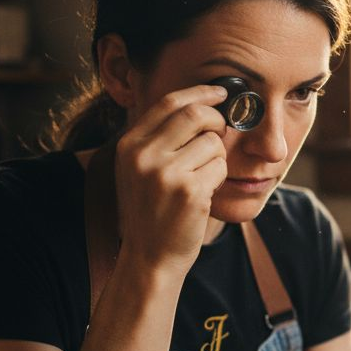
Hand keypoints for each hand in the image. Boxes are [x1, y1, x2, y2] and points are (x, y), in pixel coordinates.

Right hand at [113, 84, 228, 276]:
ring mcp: (165, 173)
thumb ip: (160, 138)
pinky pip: (220, 166)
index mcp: (130, 144)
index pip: (169, 102)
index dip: (201, 92)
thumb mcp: (139, 170)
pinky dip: (219, 178)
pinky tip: (204, 194)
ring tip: (202, 179)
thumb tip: (202, 106)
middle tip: (220, 135)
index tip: (221, 92)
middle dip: (217, 121)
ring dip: (217, 158)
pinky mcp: (189, 191)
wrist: (149, 258)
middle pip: (196, 114)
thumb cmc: (151, 212)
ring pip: (213, 143)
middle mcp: (144, 155)